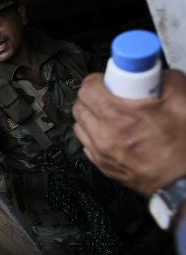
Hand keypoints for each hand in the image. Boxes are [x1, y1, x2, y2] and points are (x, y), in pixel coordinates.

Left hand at [73, 70, 185, 195]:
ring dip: (90, 116)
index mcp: (119, 117)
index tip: (105, 80)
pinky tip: (110, 133)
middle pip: (79, 106)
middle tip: (108, 96)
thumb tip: (153, 71)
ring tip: (108, 115)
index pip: (87, 89)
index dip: (95, 81)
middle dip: (91, 97)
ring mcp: (101, 153)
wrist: (185, 182)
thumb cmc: (184, 148)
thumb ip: (165, 78)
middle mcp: (104, 135)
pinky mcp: (102, 165)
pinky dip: (93, 135)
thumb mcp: (182, 101)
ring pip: (80, 125)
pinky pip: (86, 143)